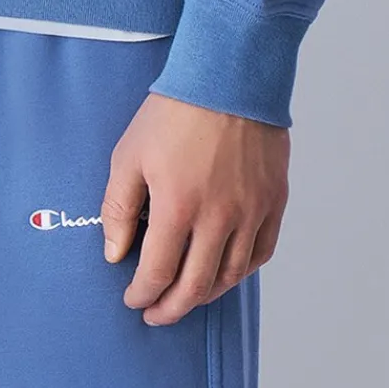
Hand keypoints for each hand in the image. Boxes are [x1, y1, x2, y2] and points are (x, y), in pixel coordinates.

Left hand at [100, 91, 288, 325]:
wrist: (229, 74)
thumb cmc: (175, 110)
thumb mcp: (130, 152)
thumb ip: (117, 207)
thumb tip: (114, 253)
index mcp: (177, 206)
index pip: (157, 272)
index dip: (142, 293)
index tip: (132, 297)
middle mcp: (218, 217)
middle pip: (194, 286)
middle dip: (170, 307)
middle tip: (156, 313)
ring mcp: (251, 211)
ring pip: (229, 276)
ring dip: (205, 294)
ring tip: (186, 295)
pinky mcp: (274, 201)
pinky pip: (260, 253)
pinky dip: (240, 271)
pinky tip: (224, 271)